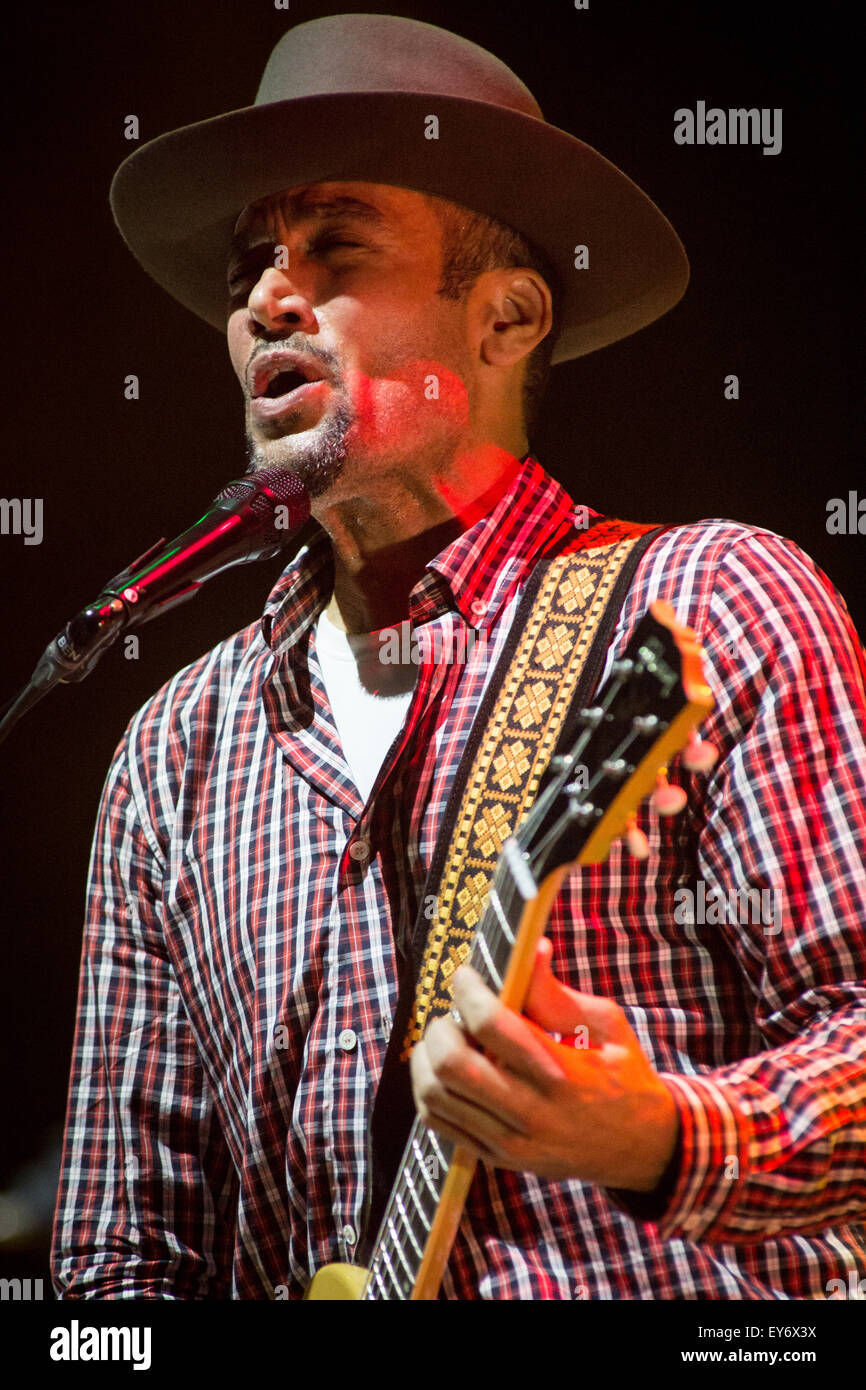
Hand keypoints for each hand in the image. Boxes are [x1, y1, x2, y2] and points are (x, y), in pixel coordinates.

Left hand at [410, 937, 679, 1190]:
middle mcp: (533, 1112)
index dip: (468, 991)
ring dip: (427, 1058)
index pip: (492, 1026)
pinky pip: (438, 1124)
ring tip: (448, 1040)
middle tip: (453, 1014)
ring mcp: (512, 1141)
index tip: (464, 975)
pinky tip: (447, 1072)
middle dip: (441, 1027)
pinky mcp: (498, 1158)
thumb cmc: (624, 1076)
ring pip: (435, 1096)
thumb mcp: (606, 1026)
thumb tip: (529, 948)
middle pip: (452, 1064)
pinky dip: (429, 1091)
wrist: (641, 1148)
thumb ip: (558, 993)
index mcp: (563, 1073)